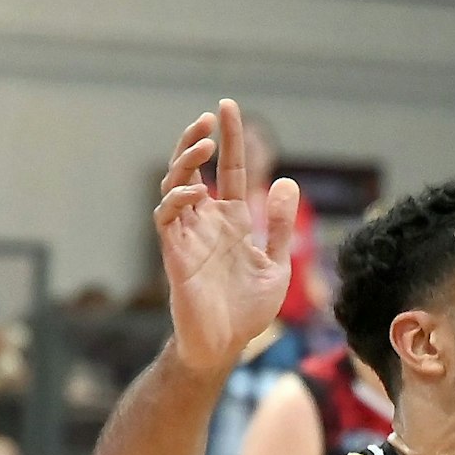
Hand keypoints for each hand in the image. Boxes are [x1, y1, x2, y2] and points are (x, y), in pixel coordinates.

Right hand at [153, 99, 298, 374]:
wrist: (225, 346)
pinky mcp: (174, 254)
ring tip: (204, 143)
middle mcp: (207, 222)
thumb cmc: (248, 309)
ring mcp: (188, 236)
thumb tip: (288, 182)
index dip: (231, 139)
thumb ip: (281, 226)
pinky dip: (178, 200)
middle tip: (210, 115)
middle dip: (198, 140)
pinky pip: (167, 218)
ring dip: (186, 162)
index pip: (231, 170)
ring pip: (175, 186)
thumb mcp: (277, 263)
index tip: (227, 108)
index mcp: (233, 220)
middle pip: (194, 169)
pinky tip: (197, 191)